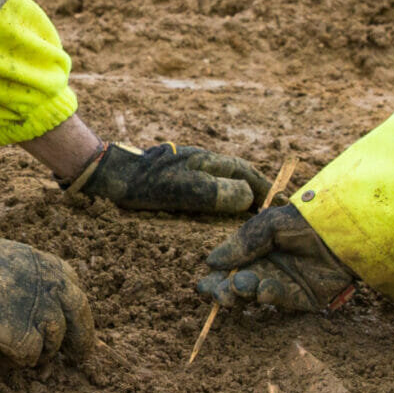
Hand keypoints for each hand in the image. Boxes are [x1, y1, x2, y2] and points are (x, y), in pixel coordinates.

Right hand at [0, 196, 93, 365]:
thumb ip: (12, 270)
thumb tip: (25, 289)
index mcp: (32, 257)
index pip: (69, 281)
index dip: (72, 305)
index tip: (75, 320)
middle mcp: (40, 278)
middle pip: (77, 310)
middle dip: (81, 338)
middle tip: (80, 359)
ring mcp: (32, 305)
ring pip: (54, 339)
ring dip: (40, 353)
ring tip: (20, 358)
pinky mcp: (19, 333)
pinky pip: (30, 355)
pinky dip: (17, 363)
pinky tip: (0, 361)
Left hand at [71, 142, 272, 214]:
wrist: (108, 178)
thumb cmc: (144, 183)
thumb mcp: (185, 188)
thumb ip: (217, 192)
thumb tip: (248, 199)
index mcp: (210, 162)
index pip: (250, 175)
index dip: (269, 192)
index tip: (285, 208)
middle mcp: (204, 166)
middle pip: (241, 181)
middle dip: (258, 200)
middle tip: (274, 224)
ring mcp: (191, 176)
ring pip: (225, 190)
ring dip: (240, 207)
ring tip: (253, 231)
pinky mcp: (178, 188)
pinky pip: (208, 199)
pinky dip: (220, 211)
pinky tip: (221, 229)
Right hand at [196, 203, 354, 310]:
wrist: (344, 229)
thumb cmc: (304, 220)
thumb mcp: (268, 224)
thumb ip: (242, 243)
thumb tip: (210, 261)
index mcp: (258, 248)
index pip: (231, 265)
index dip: (216, 277)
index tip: (203, 285)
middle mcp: (270, 266)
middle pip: (239, 283)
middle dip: (226, 290)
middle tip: (219, 293)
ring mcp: (286, 282)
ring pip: (257, 293)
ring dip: (245, 292)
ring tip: (241, 285)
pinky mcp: (305, 298)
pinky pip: (282, 300)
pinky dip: (270, 295)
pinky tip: (263, 288)